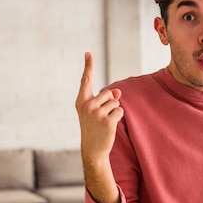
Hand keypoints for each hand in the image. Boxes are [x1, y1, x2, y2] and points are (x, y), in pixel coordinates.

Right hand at [75, 52, 122, 202]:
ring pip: (116, 102)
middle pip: (109, 93)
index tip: (89, 53)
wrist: (93, 149)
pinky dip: (119, 117)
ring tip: (105, 122)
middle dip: (110, 102)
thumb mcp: (97, 112)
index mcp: (81, 101)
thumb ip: (106, 99)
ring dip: (115, 111)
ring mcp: (96, 113)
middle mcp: (87, 105)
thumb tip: (118, 92)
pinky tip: (110, 126)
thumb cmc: (94, 128)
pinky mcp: (107, 121)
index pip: (86, 81)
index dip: (88, 66)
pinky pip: (120, 111)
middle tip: (101, 117)